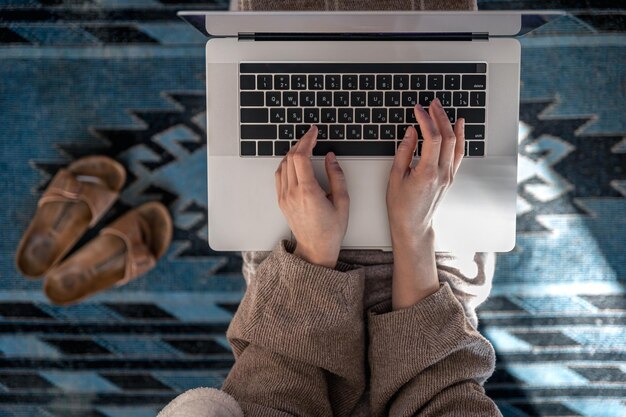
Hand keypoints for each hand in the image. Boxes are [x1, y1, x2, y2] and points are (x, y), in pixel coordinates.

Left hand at [274, 125, 349, 268]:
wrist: (315, 248)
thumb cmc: (331, 229)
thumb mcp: (343, 202)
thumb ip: (337, 176)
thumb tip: (330, 158)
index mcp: (308, 192)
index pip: (301, 157)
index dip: (307, 140)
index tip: (314, 132)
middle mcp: (292, 193)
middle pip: (290, 157)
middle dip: (301, 143)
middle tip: (312, 136)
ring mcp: (284, 197)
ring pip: (283, 165)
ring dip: (293, 152)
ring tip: (305, 147)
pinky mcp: (281, 200)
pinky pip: (279, 175)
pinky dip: (287, 164)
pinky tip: (295, 162)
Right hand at [386, 97, 464, 308]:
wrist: (413, 225)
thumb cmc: (401, 206)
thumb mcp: (396, 177)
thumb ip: (404, 152)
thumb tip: (411, 132)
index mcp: (427, 173)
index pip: (431, 138)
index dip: (425, 119)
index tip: (418, 109)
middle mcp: (442, 173)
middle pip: (447, 137)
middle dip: (439, 116)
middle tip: (431, 103)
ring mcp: (449, 175)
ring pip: (455, 143)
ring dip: (449, 123)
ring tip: (442, 109)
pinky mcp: (450, 177)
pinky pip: (459, 152)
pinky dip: (459, 137)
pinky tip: (458, 125)